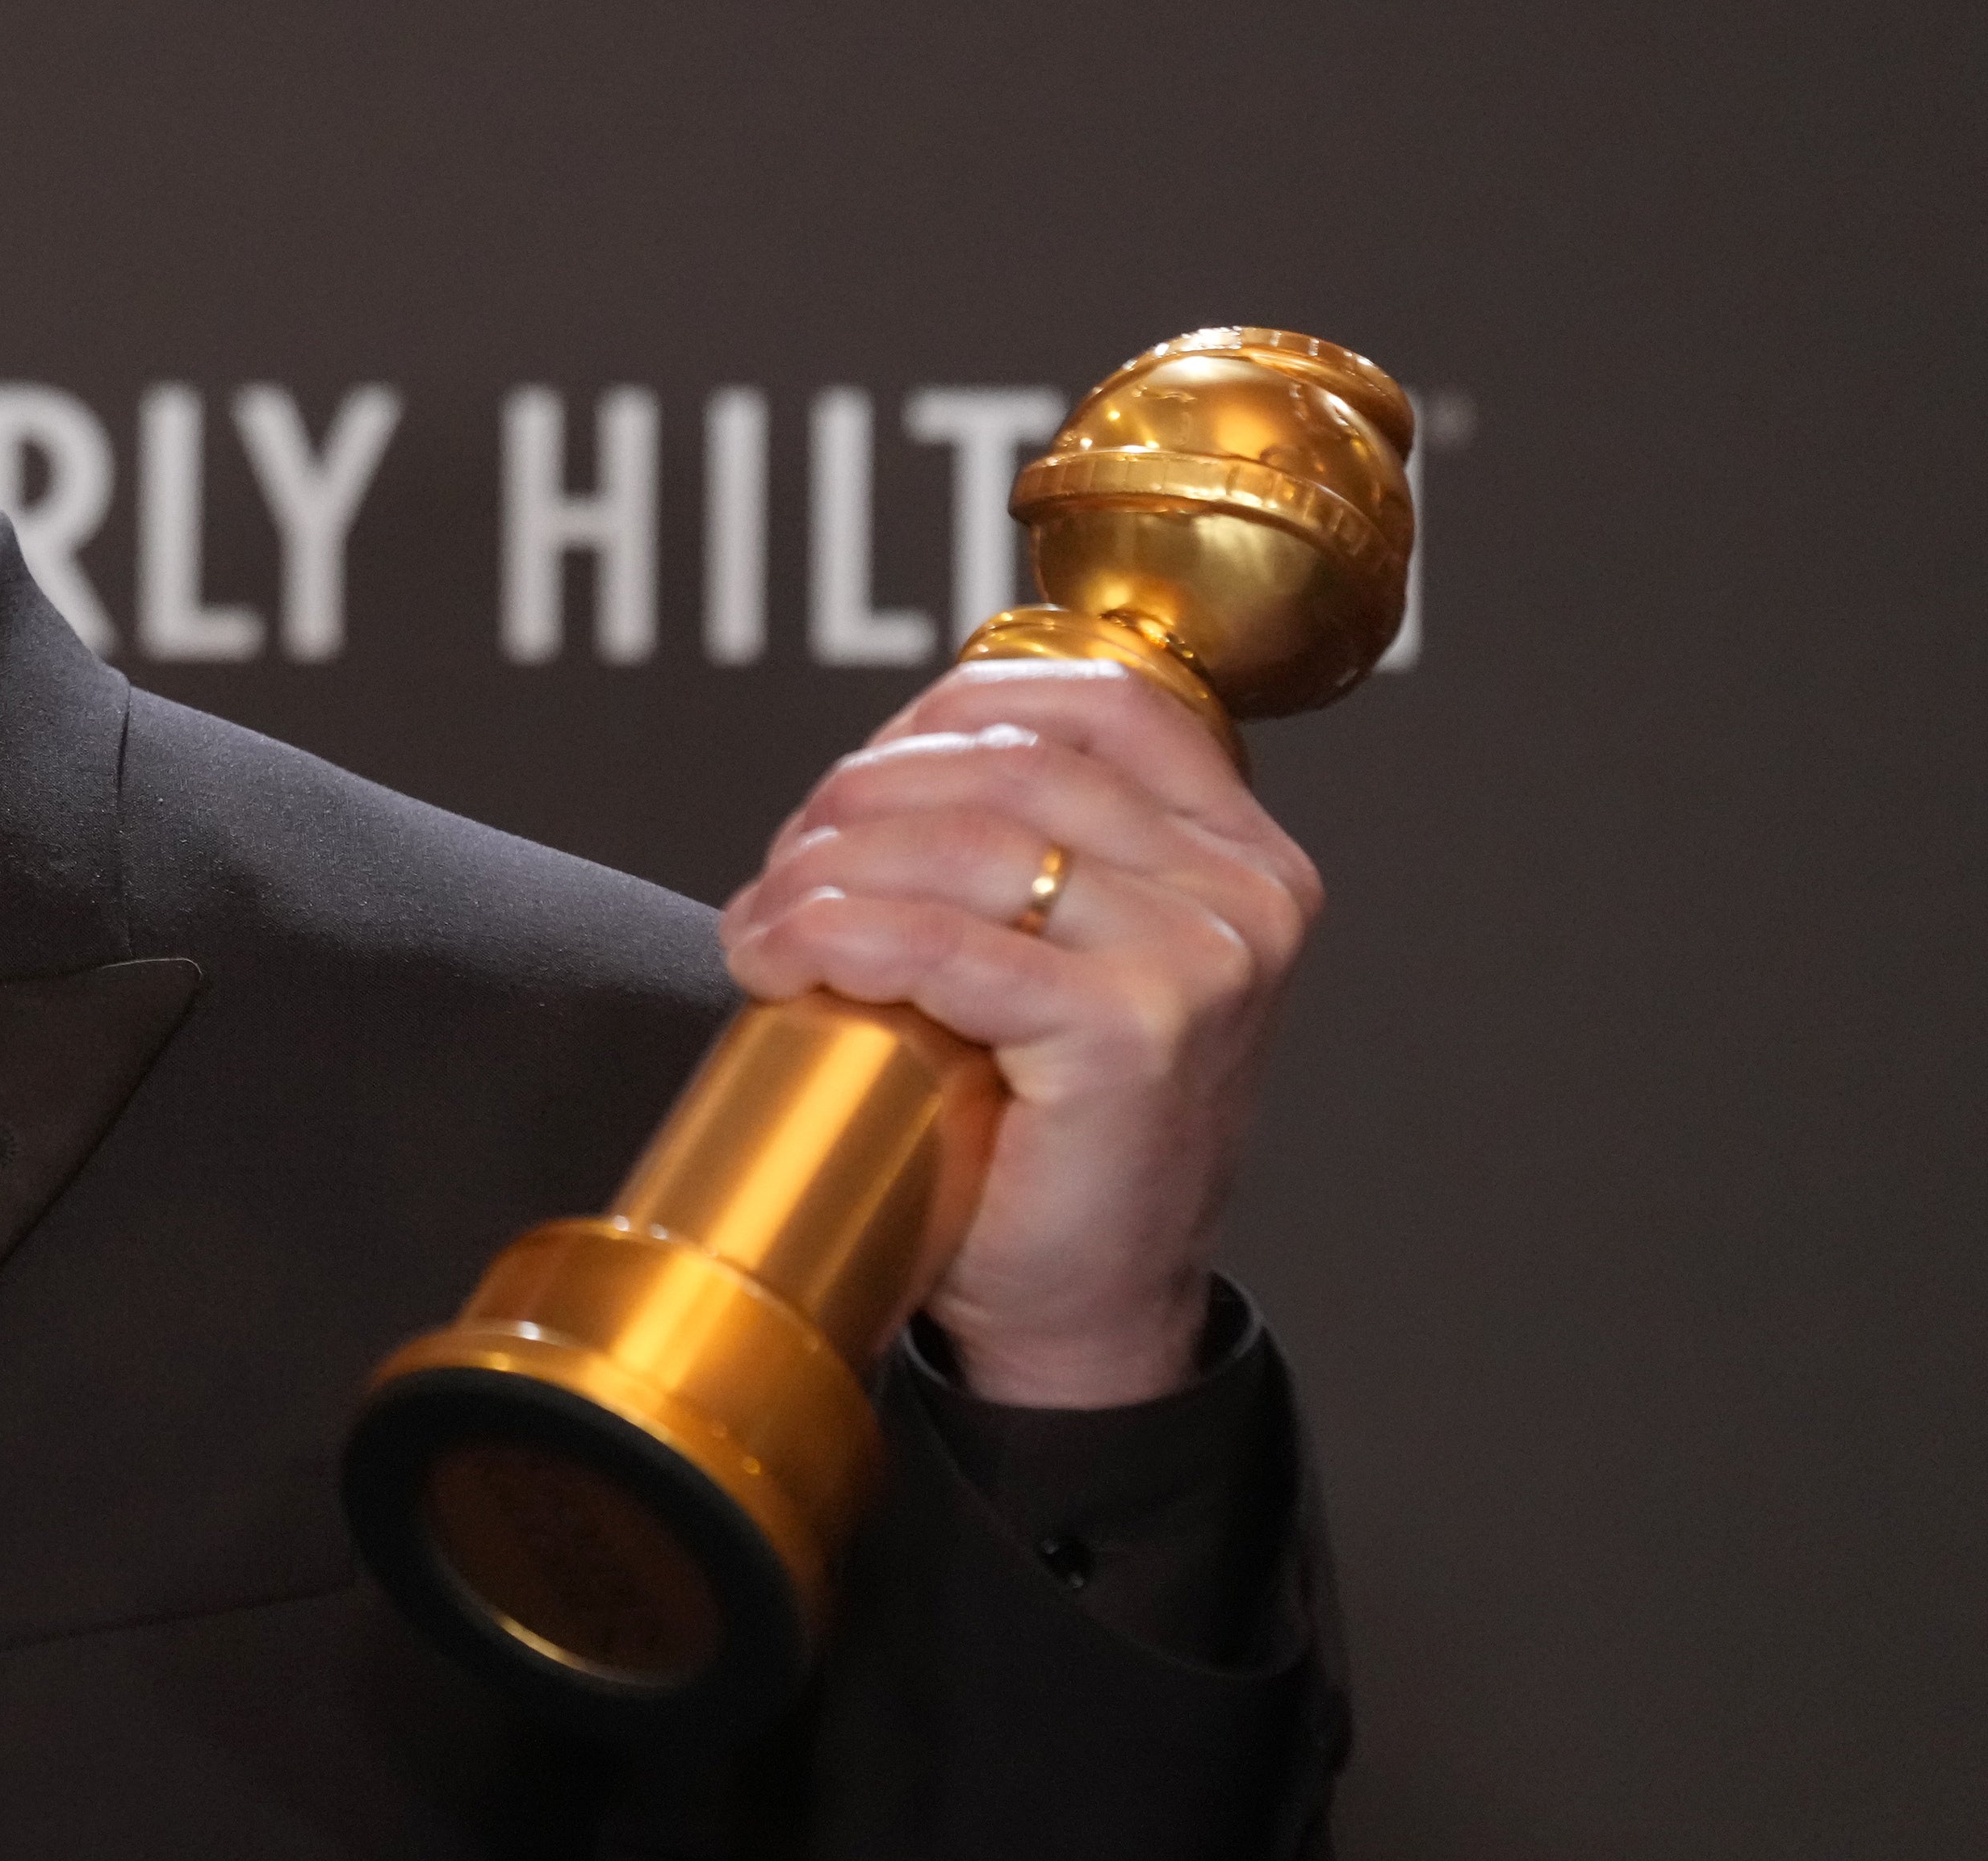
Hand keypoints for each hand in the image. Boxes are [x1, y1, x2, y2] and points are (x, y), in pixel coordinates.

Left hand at [716, 658, 1322, 1407]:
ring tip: (763, 923)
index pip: (1091, 699)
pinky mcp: (1134, 1034)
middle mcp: (1241, 890)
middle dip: (856, 799)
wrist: (1085, 1306)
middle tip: (780, 869)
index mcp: (1235, 848)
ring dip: (826, 868)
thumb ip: (1024, 848)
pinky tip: (781, 959)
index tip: (851, 779)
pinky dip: (839, 935)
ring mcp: (1201, 959)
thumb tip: (877, 763)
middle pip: (1004, 766)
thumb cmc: (1049, 1131)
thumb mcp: (1061, 954)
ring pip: (965, 844)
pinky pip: (945, 946)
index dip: (943, 713)